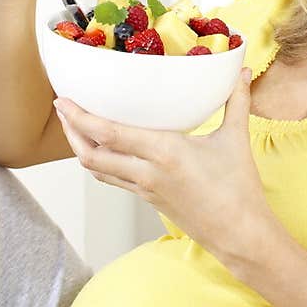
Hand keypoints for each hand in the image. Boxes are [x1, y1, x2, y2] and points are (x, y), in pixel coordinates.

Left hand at [53, 69, 274, 266]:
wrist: (239, 234)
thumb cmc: (238, 190)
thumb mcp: (236, 140)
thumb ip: (237, 102)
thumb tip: (243, 72)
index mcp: (163, 152)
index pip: (108, 134)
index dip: (79, 118)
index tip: (63, 100)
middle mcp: (146, 172)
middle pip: (90, 154)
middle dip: (70, 131)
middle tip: (63, 107)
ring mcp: (144, 189)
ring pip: (97, 171)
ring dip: (81, 148)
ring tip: (75, 127)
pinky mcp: (148, 200)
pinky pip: (114, 179)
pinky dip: (101, 163)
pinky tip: (104, 149)